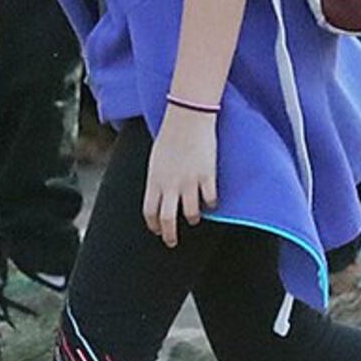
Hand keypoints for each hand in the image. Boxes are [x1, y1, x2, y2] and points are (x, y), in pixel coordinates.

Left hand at [143, 105, 220, 245]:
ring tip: (194, 218)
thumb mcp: (156, 160)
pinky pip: (210, 200)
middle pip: (167, 219)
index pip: (149, 211)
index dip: (153, 224)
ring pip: (191, 214)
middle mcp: (170, 184)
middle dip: (169, 235)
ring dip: (192, 218)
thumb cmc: (170, 135)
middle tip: (172, 242)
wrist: (188, 118)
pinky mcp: (207, 176)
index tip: (157, 230)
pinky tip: (211, 202)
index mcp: (155, 179)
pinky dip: (210, 204)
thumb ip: (157, 179)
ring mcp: (189, 182)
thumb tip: (159, 194)